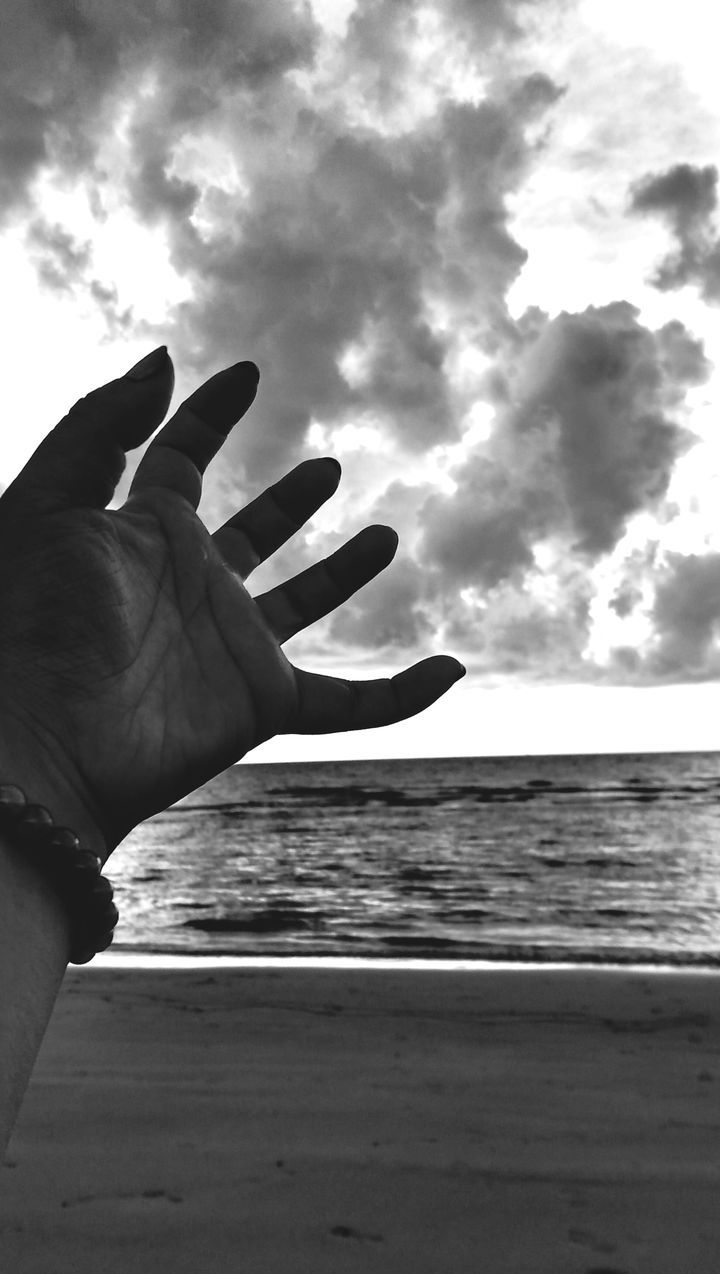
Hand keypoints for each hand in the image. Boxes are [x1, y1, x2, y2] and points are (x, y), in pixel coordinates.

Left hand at [0, 348, 464, 859]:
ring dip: (343, 573)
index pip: (182, 457)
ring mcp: (233, 644)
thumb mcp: (49, 504)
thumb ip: (101, 427)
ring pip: (304, 603)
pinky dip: (402, 695)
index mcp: (143, 533)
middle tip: (327, 468)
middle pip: (252, 533)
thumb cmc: (32, 622)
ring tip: (386, 535)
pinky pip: (348, 703)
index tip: (247, 374)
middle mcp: (193, 586)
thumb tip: (167, 360)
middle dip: (288, 502)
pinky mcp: (262, 702)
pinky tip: (449, 668)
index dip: (211, 414)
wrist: (42, 741)